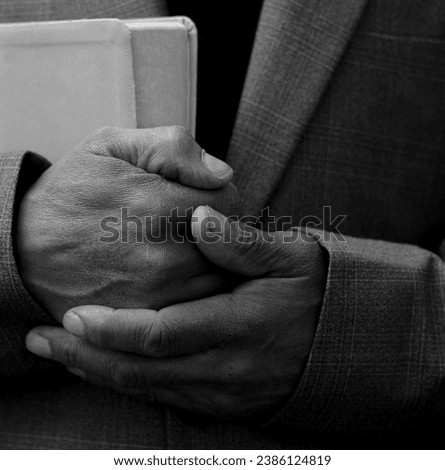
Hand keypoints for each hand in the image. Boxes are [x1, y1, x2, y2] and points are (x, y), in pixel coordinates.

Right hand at [17, 126, 240, 321]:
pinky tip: (173, 276)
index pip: (231, 203)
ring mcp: (157, 295)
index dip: (220, 198)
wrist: (22, 248)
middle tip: (190, 226)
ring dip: (211, 264)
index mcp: (159, 205)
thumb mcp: (111, 146)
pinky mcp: (147, 322)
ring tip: (180, 250)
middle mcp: (164, 256)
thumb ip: (173, 148)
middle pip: (231, 246)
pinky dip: (195, 292)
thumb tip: (223, 173)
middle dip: (219, 233)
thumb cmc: (72, 192)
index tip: (200, 199)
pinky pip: (196, 309)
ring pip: (220, 279)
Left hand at [26, 206, 326, 418]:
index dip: (114, 328)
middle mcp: (228, 366)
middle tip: (42, 342)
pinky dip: (132, 386)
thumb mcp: (290, 255)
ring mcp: (226, 391)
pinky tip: (108, 371)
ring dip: (101, 374)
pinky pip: (169, 400)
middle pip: (144, 371)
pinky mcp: (227, 403)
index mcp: (241, 325)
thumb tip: (198, 217)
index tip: (72, 316)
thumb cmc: (316, 290)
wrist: (347, 340)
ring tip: (62, 355)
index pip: (163, 333)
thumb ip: (242, 241)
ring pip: (151, 390)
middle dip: (87, 357)